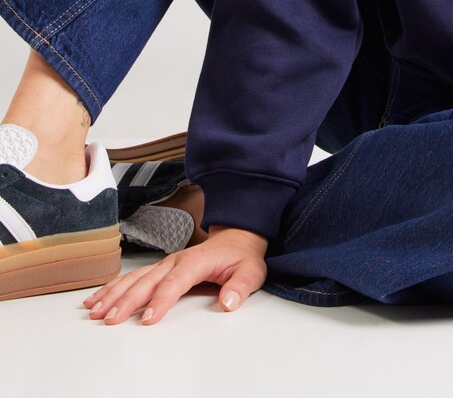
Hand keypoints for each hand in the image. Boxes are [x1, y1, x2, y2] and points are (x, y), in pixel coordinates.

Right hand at [83, 226, 267, 324]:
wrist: (237, 237)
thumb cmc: (241, 257)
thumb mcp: (251, 271)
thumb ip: (240, 287)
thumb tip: (229, 302)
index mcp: (196, 261)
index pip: (175, 282)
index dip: (161, 300)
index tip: (147, 319)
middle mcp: (176, 260)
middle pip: (147, 281)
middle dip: (127, 301)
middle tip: (111, 320)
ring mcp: (165, 263)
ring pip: (135, 278)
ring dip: (114, 294)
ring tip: (96, 311)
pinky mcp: (160, 268)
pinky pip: (133, 277)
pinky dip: (114, 287)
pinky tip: (98, 298)